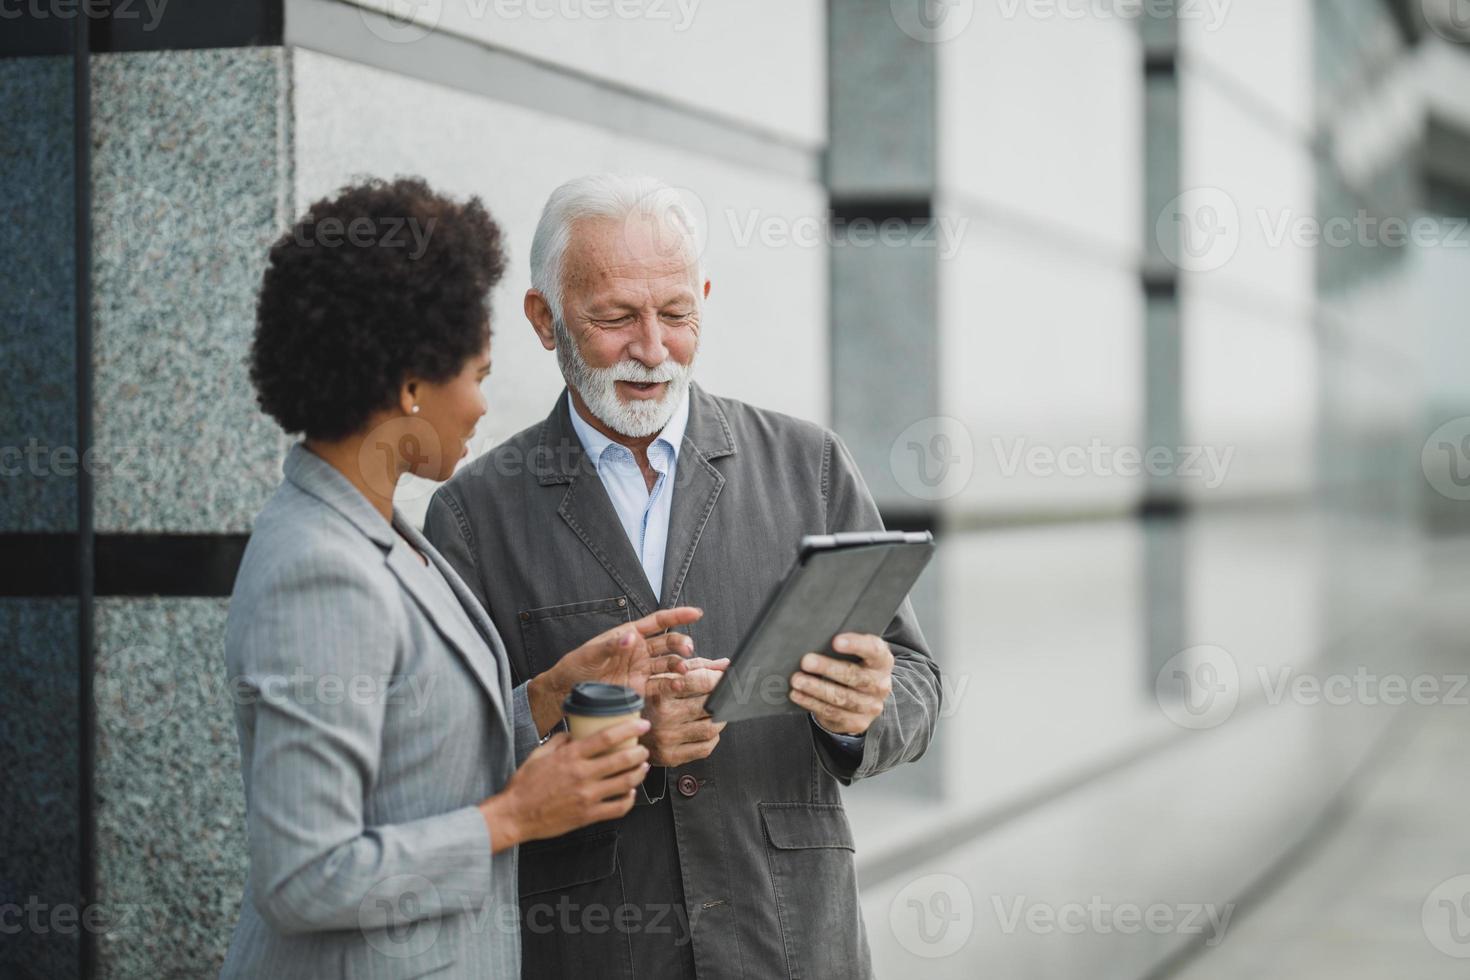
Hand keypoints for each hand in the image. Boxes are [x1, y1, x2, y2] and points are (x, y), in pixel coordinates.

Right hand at [479, 717, 650, 851]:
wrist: (515, 816)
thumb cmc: (524, 785)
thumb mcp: (539, 754)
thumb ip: (559, 741)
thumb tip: (575, 734)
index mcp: (570, 756)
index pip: (606, 737)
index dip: (629, 729)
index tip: (642, 724)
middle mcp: (582, 775)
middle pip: (622, 760)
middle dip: (639, 752)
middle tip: (643, 749)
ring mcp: (587, 797)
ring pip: (625, 783)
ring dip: (639, 773)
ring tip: (643, 767)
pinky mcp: (588, 816)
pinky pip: (618, 808)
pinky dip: (629, 800)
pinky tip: (630, 793)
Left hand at [527, 606, 703, 733]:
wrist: (568, 691)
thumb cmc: (576, 666)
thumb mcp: (591, 653)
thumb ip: (611, 645)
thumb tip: (630, 638)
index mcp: (629, 634)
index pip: (658, 622)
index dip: (678, 616)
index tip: (695, 613)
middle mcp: (640, 651)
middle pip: (668, 642)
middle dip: (681, 643)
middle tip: (688, 648)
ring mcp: (641, 669)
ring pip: (668, 663)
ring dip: (679, 665)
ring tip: (683, 670)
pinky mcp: (640, 688)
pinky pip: (660, 685)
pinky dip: (672, 685)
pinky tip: (678, 685)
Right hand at [643, 657, 729, 766]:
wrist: (623, 729)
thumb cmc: (648, 700)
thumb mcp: (665, 676)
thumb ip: (696, 668)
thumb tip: (724, 666)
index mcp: (660, 692)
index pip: (700, 681)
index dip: (718, 678)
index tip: (724, 678)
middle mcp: (663, 717)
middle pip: (709, 705)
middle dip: (721, 699)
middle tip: (723, 695)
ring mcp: (667, 738)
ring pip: (711, 728)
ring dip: (720, 718)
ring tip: (714, 712)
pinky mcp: (670, 756)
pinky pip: (705, 748)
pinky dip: (713, 737)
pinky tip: (705, 729)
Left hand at [788, 633, 893, 735]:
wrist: (864, 698)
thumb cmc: (854, 666)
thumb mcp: (856, 654)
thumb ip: (842, 645)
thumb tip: (814, 637)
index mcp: (882, 661)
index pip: (874, 650)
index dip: (856, 645)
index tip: (835, 641)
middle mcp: (880, 685)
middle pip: (855, 676)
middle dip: (828, 668)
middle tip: (806, 661)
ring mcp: (871, 706)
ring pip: (842, 697)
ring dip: (816, 688)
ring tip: (797, 680)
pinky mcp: (858, 722)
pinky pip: (832, 712)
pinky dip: (812, 702)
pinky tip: (797, 694)